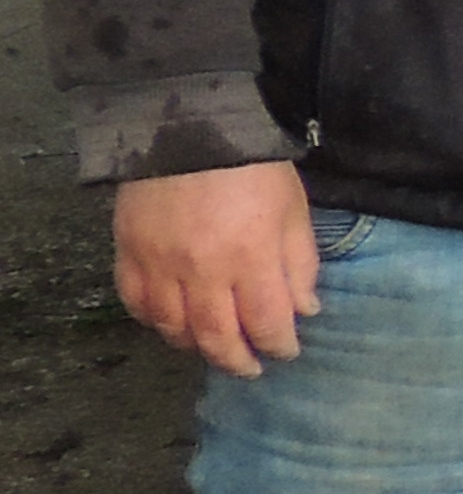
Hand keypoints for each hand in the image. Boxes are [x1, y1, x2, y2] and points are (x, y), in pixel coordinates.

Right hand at [115, 161, 319, 377]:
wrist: (191, 125)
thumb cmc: (253, 166)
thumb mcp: (294, 210)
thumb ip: (299, 263)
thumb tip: (303, 310)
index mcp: (251, 257)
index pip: (266, 323)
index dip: (278, 344)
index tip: (285, 350)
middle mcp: (203, 269)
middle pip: (216, 336)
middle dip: (236, 360)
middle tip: (249, 368)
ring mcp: (160, 263)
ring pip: (172, 327)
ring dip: (194, 346)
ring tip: (212, 350)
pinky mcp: (129, 250)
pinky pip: (136, 302)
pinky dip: (152, 321)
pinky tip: (169, 324)